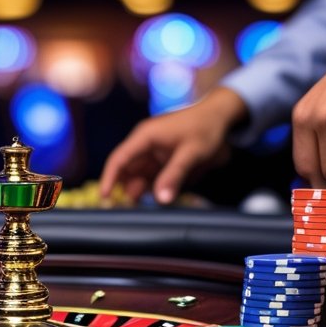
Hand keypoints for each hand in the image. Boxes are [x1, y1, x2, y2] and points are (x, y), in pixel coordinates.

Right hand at [98, 87, 246, 204]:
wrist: (220, 116)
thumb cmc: (206, 128)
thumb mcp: (192, 152)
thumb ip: (175, 175)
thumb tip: (161, 199)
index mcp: (145, 136)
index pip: (119, 159)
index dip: (109, 179)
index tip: (105, 197)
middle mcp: (144, 144)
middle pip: (126, 171)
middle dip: (126, 189)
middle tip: (130, 210)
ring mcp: (152, 152)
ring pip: (138, 177)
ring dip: (141, 191)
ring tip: (147, 204)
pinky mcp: (161, 159)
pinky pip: (151, 177)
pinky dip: (152, 188)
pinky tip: (161, 195)